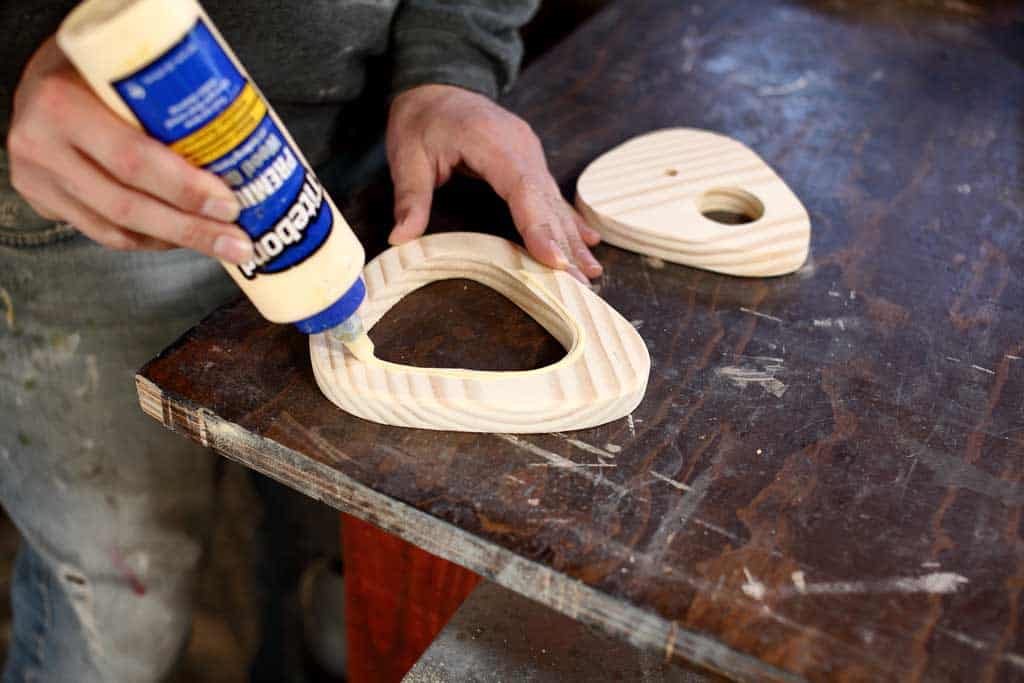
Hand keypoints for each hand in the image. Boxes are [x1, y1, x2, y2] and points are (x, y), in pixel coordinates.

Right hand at [6, 37, 252, 262]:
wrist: (40, 74)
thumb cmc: (91, 63)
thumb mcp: (125, 67)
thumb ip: (166, 98)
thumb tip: (245, 140)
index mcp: (62, 103)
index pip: (133, 159)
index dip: (185, 190)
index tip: (229, 204)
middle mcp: (41, 144)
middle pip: (128, 206)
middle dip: (192, 229)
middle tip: (238, 242)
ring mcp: (38, 179)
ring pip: (116, 229)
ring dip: (176, 240)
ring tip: (220, 242)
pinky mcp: (43, 201)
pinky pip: (103, 233)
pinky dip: (149, 240)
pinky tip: (180, 237)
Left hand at [386, 84, 601, 281]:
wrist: (437, 85)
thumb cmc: (422, 120)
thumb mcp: (407, 157)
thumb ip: (410, 199)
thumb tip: (399, 238)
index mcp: (491, 141)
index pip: (522, 188)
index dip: (539, 227)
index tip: (554, 260)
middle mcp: (521, 146)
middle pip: (546, 200)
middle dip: (564, 243)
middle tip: (580, 282)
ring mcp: (530, 153)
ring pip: (554, 201)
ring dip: (573, 237)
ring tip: (591, 272)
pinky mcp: (531, 161)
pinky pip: (551, 195)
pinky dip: (568, 220)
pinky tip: (589, 241)